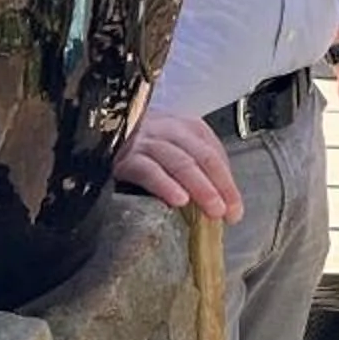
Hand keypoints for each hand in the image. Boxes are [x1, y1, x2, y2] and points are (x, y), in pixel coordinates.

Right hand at [115, 112, 242, 221]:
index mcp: (188, 127)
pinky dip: (166, 185)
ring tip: (212, 209)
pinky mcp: (125, 158)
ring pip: (179, 163)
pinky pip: (149, 171)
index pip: (214, 154)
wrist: (102, 130)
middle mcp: (170, 130)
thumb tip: (222, 200)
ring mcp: (147, 142)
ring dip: (200, 188)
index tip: (235, 208)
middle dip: (218, 186)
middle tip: (228, 212)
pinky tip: (178, 199)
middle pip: (201, 158)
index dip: (228, 182)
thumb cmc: (146, 146)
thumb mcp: (176, 147)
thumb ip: (198, 167)